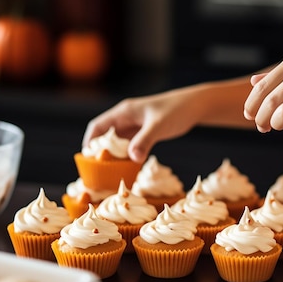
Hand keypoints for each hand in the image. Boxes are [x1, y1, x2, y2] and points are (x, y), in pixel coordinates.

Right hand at [83, 87, 205, 162]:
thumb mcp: (159, 126)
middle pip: (106, 137)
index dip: (90, 142)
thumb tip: (132, 159)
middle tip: (99, 173)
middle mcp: (127, 119)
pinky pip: (131, 146)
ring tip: (111, 175)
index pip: (98, 127)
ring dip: (115, 157)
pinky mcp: (146, 133)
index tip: (87, 160)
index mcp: (124, 112)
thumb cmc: (176, 110)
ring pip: (119, 143)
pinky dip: (128, 157)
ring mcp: (136, 126)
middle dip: (101, 153)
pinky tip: (130, 169)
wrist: (195, 106)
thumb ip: (145, 141)